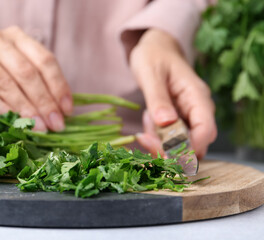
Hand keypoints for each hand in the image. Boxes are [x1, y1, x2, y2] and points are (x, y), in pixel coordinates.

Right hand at [0, 26, 72, 131]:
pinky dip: (2, 110)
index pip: (44, 60)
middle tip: (55, 124)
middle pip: (26, 72)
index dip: (58, 87)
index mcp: (18, 36)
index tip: (67, 111)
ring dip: (25, 109)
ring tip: (39, 128)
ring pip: (5, 83)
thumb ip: (43, 84)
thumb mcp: (23, 67)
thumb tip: (63, 112)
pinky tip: (15, 124)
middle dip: (44, 101)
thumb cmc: (2, 69)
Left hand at [130, 29, 216, 158]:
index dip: (190, 146)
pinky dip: (157, 136)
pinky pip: (170, 137)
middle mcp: (197, 108)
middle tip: (145, 138)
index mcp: (197, 95)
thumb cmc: (154, 55)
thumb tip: (166, 123)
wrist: (155, 48)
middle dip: (170, 148)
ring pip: (181, 143)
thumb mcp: (151, 74)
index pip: (206, 129)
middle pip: (195, 142)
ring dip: (160, 142)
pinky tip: (148, 119)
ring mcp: (188, 115)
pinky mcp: (178, 118)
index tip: (166, 152)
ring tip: (146, 119)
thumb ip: (158, 98)